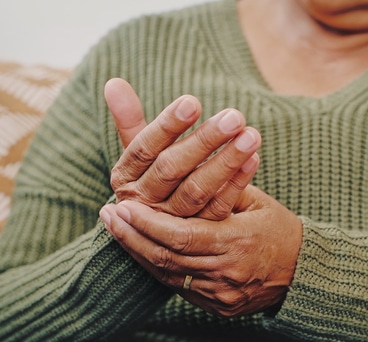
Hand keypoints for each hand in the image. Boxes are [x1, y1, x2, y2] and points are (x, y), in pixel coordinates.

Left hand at [99, 186, 302, 316]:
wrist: (305, 273)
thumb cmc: (280, 228)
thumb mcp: (255, 201)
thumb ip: (220, 187)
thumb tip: (185, 159)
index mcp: (236, 242)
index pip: (179, 235)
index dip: (146, 223)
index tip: (121, 205)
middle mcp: (225, 273)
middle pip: (165, 258)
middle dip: (132, 236)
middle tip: (107, 216)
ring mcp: (220, 294)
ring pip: (166, 275)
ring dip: (138, 251)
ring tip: (116, 230)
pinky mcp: (217, 306)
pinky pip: (178, 287)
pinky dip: (156, 267)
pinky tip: (140, 249)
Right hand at [104, 78, 260, 219]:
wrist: (164, 231)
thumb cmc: (153, 176)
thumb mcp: (140, 152)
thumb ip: (128, 118)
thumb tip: (113, 81)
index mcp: (126, 178)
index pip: (144, 148)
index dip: (167, 125)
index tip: (192, 101)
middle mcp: (144, 203)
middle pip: (172, 169)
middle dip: (204, 141)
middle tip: (234, 116)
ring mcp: (172, 222)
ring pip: (198, 190)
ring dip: (227, 161)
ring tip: (251, 134)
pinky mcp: (199, 235)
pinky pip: (219, 208)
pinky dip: (238, 183)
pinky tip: (254, 159)